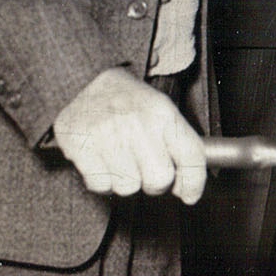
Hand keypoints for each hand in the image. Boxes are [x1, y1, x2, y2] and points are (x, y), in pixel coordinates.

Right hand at [51, 67, 206, 203]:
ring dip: (126, 181)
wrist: (84, 80)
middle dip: (156, 183)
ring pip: (129, 187)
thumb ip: (178, 145)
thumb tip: (187, 190)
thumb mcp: (160, 110)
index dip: (194, 182)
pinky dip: (102, 181)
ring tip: (120, 159)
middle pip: (160, 180)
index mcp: (163, 112)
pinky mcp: (80, 146)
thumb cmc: (129, 102)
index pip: (191, 154)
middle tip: (146, 171)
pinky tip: (102, 161)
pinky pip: (101, 186)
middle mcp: (137, 122)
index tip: (191, 195)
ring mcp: (107, 134)